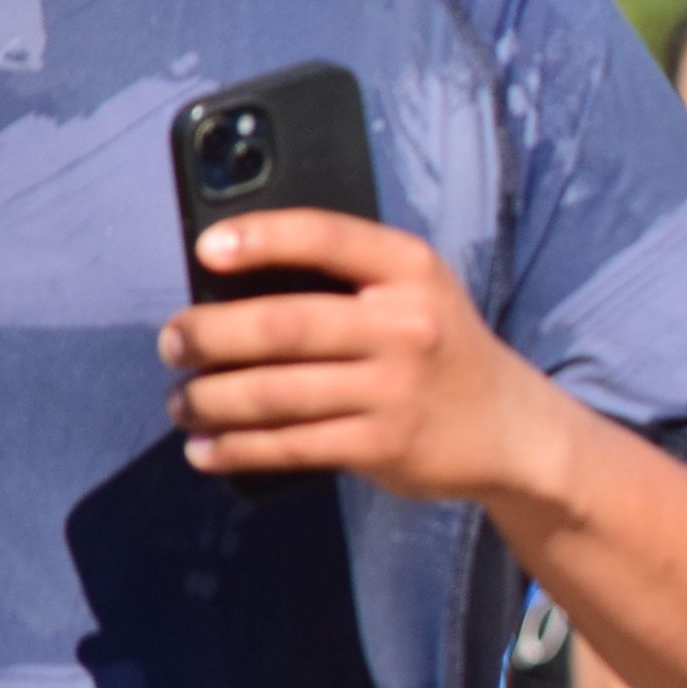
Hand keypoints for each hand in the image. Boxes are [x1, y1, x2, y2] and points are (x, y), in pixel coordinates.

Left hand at [159, 210, 559, 501]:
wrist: (513, 429)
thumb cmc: (440, 350)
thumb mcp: (417, 294)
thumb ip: (347, 282)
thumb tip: (230, 289)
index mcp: (411, 271)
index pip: (325, 238)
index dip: (259, 238)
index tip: (206, 249)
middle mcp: (406, 326)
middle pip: (280, 325)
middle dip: (207, 335)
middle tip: (173, 344)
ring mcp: (395, 390)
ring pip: (272, 393)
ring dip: (208, 400)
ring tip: (181, 401)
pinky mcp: (383, 445)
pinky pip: (289, 445)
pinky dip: (235, 449)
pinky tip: (206, 449)